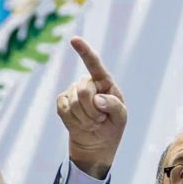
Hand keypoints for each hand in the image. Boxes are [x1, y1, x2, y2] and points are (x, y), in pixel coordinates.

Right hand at [57, 37, 126, 178]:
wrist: (96, 143)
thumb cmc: (111, 127)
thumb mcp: (120, 118)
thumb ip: (114, 106)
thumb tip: (97, 99)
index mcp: (104, 82)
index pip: (94, 64)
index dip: (84, 51)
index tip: (74, 40)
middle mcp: (87, 83)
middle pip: (84, 90)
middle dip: (92, 110)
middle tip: (100, 120)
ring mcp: (72, 91)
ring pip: (74, 103)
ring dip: (85, 119)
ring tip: (92, 123)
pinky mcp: (62, 102)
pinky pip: (64, 109)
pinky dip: (74, 121)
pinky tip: (80, 123)